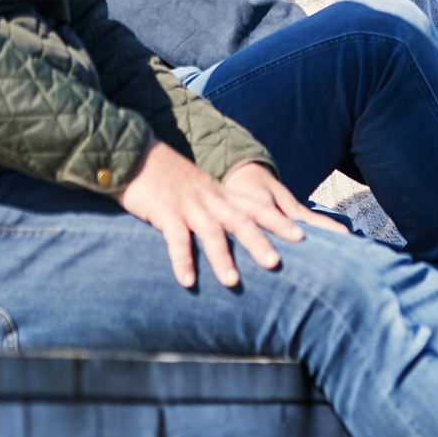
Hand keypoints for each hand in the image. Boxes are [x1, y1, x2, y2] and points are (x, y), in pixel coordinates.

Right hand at [118, 146, 305, 289]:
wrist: (134, 154)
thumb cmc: (168, 177)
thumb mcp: (201, 189)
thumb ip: (219, 207)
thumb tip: (237, 230)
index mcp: (222, 195)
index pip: (257, 207)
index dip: (279, 221)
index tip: (303, 236)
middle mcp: (210, 200)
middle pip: (241, 222)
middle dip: (260, 242)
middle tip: (278, 262)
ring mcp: (188, 206)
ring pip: (211, 233)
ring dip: (222, 258)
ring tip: (233, 282)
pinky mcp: (164, 212)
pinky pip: (175, 240)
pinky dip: (182, 260)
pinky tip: (188, 281)